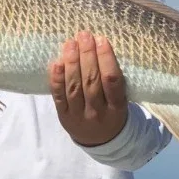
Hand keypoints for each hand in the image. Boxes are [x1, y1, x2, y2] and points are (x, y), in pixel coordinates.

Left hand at [49, 31, 128, 146]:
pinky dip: (57, 79)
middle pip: (91, 82)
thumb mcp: (121, 100)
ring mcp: (79, 116)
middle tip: (84, 36)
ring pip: (74, 88)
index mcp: (117, 108)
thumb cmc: (113, 112)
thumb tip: (100, 47)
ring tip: (70, 43)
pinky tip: (57, 62)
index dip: (106, 59)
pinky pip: (58, 96)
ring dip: (72, 63)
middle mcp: (98, 113)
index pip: (112, 81)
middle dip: (87, 56)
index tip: (102, 40)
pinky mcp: (63, 116)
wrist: (101, 142)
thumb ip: (113, 81)